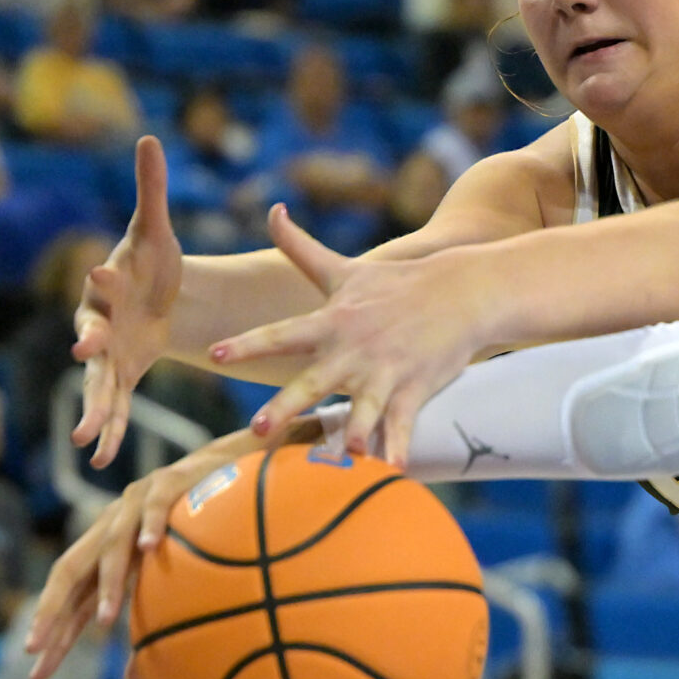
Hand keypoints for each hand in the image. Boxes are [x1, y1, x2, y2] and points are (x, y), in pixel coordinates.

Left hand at [24, 416, 323, 678]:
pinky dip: (150, 527)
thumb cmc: (201, 528)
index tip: (35, 670)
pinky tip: (148, 548)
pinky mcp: (168, 484)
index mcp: (108, 551)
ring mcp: (135, 503)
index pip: (69, 596)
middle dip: (50, 611)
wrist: (229, 464)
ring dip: (108, 583)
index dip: (52, 630)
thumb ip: (150, 619)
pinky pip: (156, 508)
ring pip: (111, 545)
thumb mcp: (173, 576)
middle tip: (36, 648)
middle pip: (69, 569)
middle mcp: (111, 526)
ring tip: (103, 620)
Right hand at [72, 136, 183, 467]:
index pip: (103, 278)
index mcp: (109, 284)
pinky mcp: (122, 376)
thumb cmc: (150, 259)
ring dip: (93, 408)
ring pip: (98, 383)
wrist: (153, 293)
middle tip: (86, 353)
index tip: (103, 271)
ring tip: (85, 438)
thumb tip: (148, 136)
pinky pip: (115, 406)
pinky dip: (111, 430)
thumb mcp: (155, 228)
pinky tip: (102, 459)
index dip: (103, 276)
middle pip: (92, 334)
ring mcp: (108, 354)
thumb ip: (150, 189)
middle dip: (91, 344)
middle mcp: (100, 321)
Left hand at [208, 204, 483, 465]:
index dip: (248, 343)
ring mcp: (386, 371)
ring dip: (353, 432)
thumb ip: (300, 247)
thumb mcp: (344, 268)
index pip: (281, 334)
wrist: (461, 292)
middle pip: (314, 381)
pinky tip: (392, 469)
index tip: (217, 352)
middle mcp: (354, 350)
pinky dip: (399, 445)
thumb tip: (273, 209)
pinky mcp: (416, 387)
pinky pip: (404, 422)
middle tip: (259, 429)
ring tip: (343, 457)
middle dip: (285, 405)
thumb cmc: (397, 283)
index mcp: (332, 323)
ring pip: (363, 407)